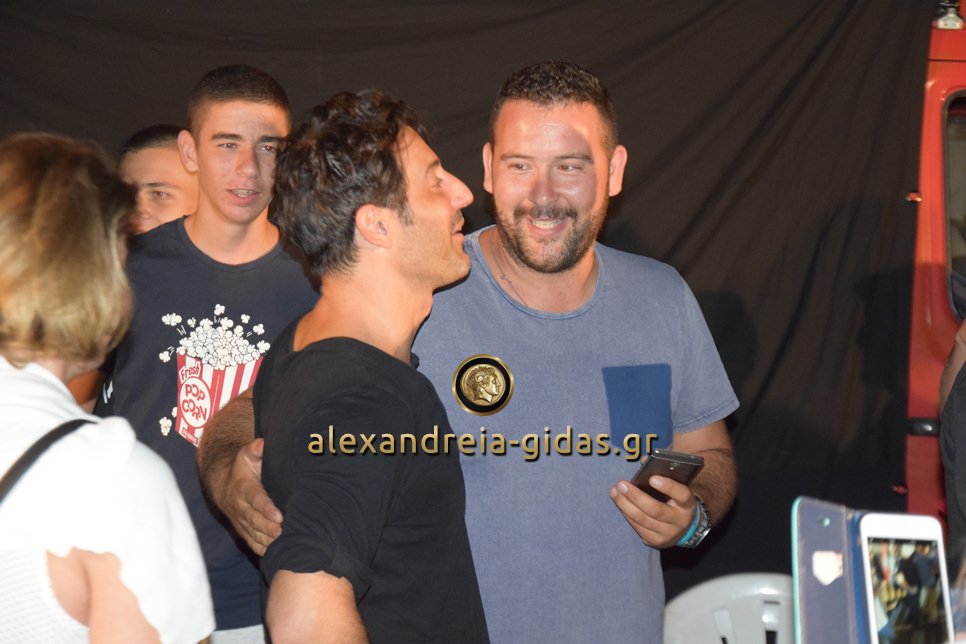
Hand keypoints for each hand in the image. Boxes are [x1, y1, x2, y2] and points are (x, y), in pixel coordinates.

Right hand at [220, 438, 282, 555]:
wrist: (223, 486)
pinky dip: (263, 550)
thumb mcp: (246, 456)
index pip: (256, 500)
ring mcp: (241, 522)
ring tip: (283, 543)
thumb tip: (261, 443)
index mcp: (243, 489)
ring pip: (254, 534)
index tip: (279, 515)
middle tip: (284, 531)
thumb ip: (254, 450)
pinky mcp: (244, 531)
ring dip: (268, 540)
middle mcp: (241, 508)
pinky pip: (252, 543)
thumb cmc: (243, 469)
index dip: (266, 508)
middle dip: (269, 527)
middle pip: (255, 520)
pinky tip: (276, 553)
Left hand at [609, 475, 695, 548]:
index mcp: (687, 504)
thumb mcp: (675, 488)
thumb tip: (644, 461)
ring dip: (625, 505)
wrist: (683, 527)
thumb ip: (663, 474)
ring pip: (642, 519)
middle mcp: (680, 521)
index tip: (652, 478)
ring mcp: (668, 533)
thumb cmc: (675, 500)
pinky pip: (637, 527)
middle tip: (621, 484)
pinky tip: (620, 503)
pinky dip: (627, 514)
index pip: (681, 494)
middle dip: (636, 496)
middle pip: (655, 510)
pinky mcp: (656, 541)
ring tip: (614, 492)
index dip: (668, 486)